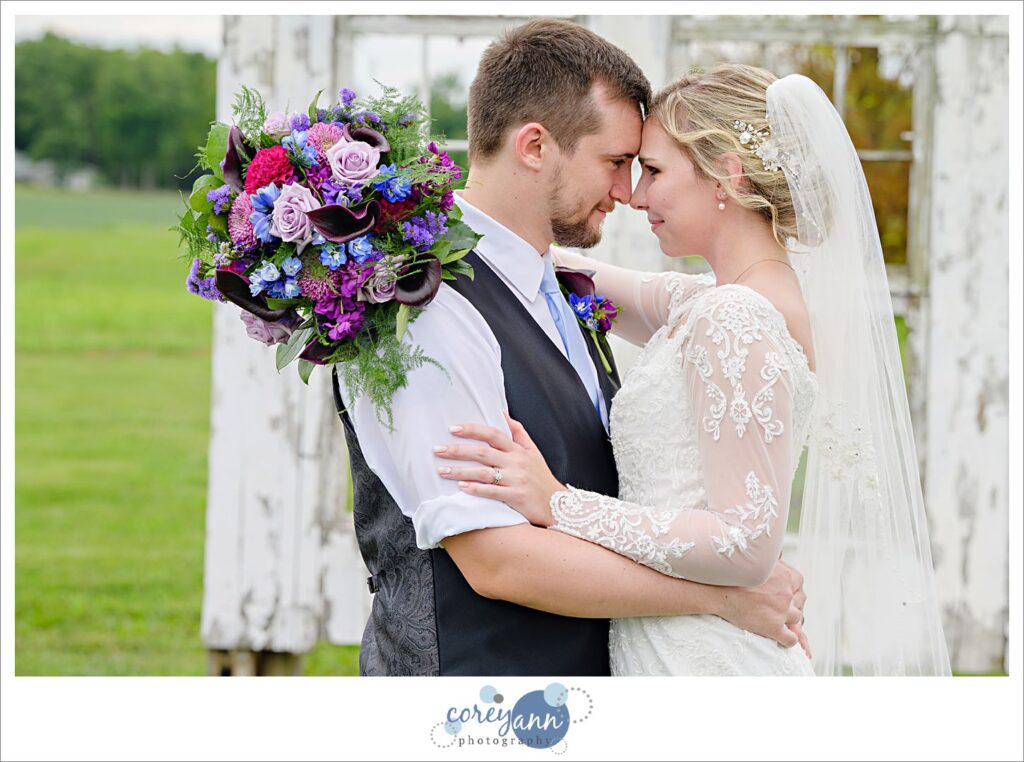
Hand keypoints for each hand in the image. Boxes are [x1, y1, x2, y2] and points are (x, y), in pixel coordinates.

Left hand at [433, 413, 564, 526]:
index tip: (453, 429)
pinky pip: (492, 492)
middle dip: (458, 450)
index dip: (472, 430)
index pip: (492, 434)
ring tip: (441, 471)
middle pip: (483, 452)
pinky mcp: (516, 497)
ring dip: (460, 471)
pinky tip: (461, 488)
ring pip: (483, 473)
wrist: (559, 505)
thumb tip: (503, 414)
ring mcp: (516, 480)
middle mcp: (516, 462)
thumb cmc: (541, 478)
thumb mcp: (533, 452)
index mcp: (517, 450)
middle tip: (436, 449)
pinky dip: (476, 489)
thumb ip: (518, 433)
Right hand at [712, 556, 811, 658]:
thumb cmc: (733, 573)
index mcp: (785, 575)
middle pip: (799, 601)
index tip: (782, 591)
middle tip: (778, 605)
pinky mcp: (773, 628)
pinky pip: (790, 639)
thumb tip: (780, 552)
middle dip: (790, 604)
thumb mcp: (756, 560)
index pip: (799, 583)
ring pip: (796, 618)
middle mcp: (786, 593)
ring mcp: (781, 611)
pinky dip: (788, 639)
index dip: (790, 588)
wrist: (716, 591)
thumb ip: (771, 559)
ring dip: (788, 619)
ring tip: (777, 618)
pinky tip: (781, 636)